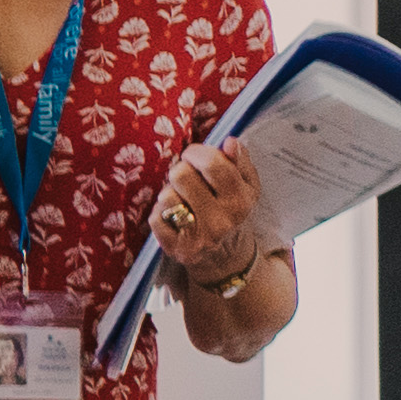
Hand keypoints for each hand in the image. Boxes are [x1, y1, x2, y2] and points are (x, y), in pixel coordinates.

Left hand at [153, 139, 271, 283]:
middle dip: (181, 170)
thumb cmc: (232, 211)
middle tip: (188, 179)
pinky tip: (173, 218)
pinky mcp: (175, 248)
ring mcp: (197, 237)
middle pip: (181, 174)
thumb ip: (240, 161)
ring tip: (182, 199)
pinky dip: (160, 213)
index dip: (197, 152)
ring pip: (166, 195)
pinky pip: (154, 217)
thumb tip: (229, 141)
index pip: (213, 164)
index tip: (194, 155)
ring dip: (170, 193)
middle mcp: (220, 221)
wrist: (226, 258)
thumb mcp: (246, 187)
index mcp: (240, 201)